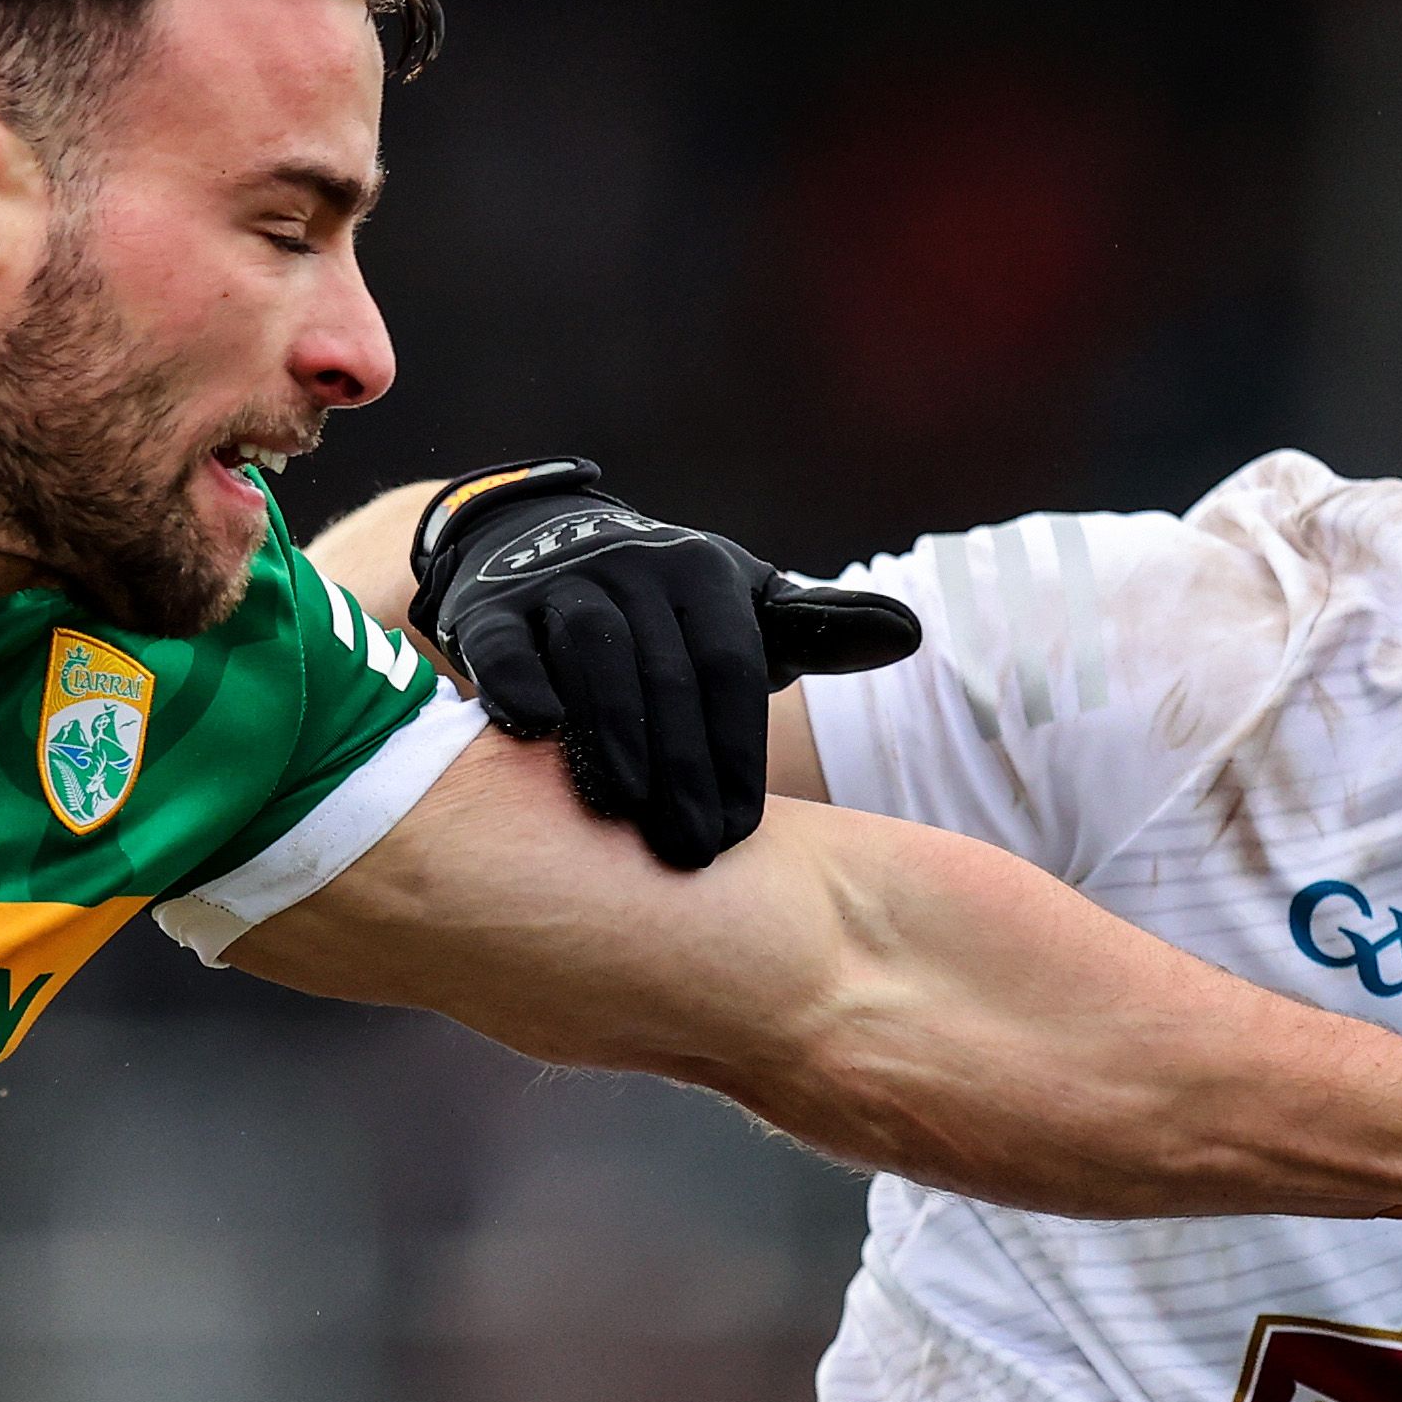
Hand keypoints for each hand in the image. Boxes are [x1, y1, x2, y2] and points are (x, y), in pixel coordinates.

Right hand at [410, 457, 920, 870]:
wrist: (541, 549)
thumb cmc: (664, 611)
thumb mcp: (741, 611)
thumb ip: (818, 631)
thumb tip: (910, 633)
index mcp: (705, 574)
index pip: (729, 669)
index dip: (736, 753)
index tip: (738, 834)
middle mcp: (635, 566)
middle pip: (666, 674)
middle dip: (681, 770)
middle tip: (688, 852)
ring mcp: (560, 583)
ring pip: (592, 657)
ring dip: (609, 739)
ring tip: (624, 815)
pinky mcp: (491, 606)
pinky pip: (506, 646)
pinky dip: (521, 689)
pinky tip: (540, 739)